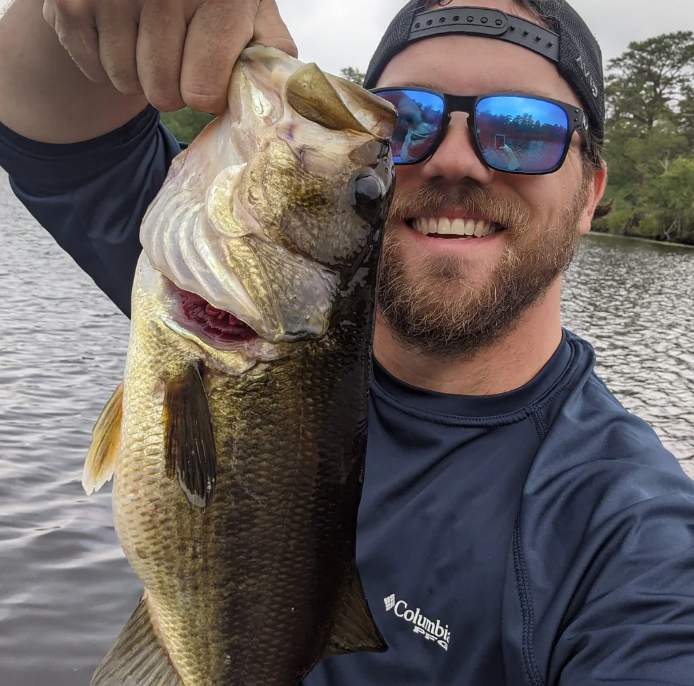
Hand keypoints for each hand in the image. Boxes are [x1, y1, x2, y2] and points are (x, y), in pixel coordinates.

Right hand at [42, 0, 297, 113]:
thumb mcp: (251, 13)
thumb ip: (270, 51)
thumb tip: (286, 97)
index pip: (202, 92)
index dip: (207, 94)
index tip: (209, 76)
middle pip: (163, 94)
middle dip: (174, 88)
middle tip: (179, 59)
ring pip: (127, 83)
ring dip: (141, 77)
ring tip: (152, 44)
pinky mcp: (71, 1)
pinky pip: (95, 70)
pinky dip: (108, 64)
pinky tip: (123, 35)